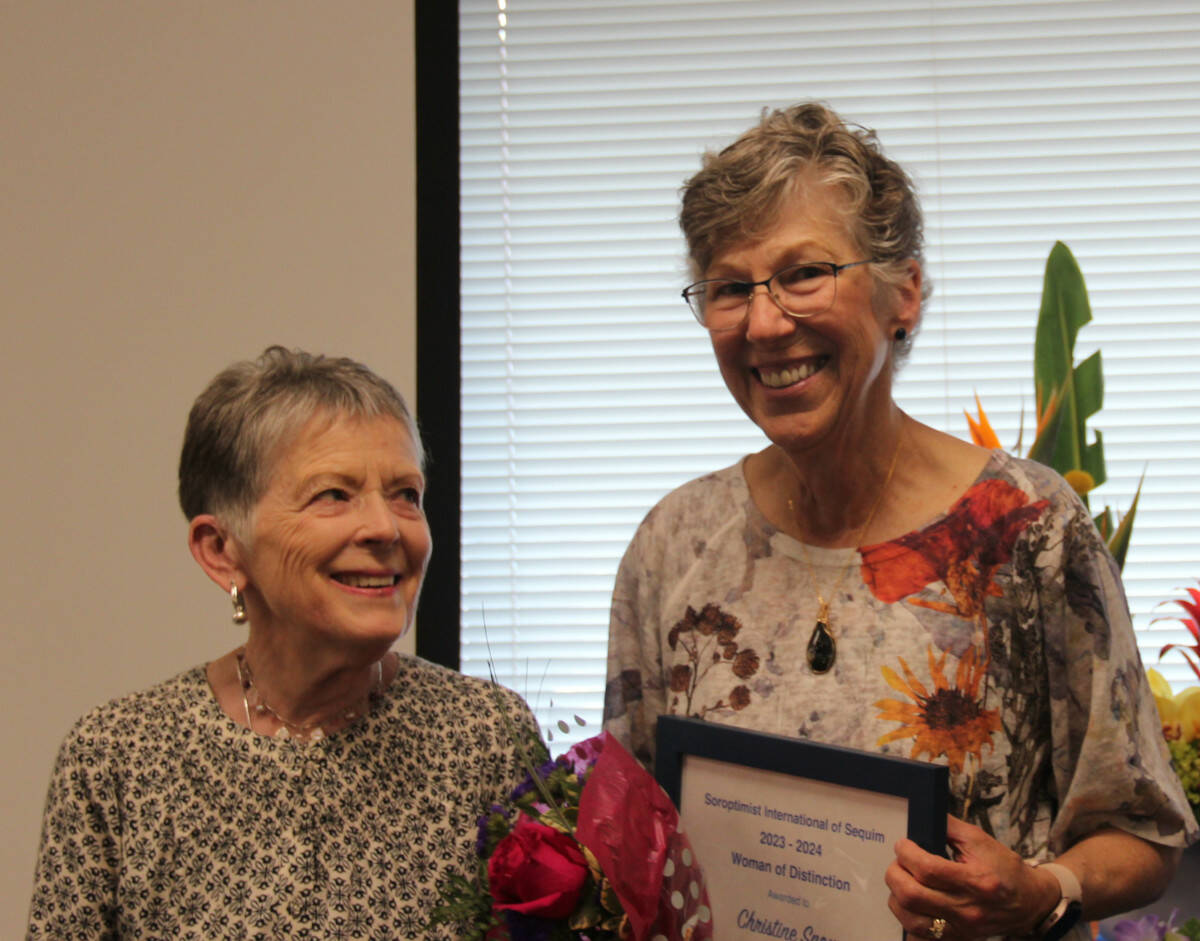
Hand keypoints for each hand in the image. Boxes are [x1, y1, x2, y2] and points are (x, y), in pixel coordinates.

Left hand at [885, 815, 1058, 939]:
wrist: (1029, 902)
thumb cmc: (1006, 870)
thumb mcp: (981, 841)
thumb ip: (950, 827)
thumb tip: (925, 815)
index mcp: (975, 880)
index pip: (928, 869)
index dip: (907, 854)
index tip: (903, 845)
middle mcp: (967, 908)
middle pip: (912, 895)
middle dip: (895, 874)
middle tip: (899, 862)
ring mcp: (961, 928)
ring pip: (911, 920)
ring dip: (897, 898)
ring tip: (903, 882)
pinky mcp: (958, 938)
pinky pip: (922, 937)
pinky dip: (909, 921)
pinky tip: (910, 906)